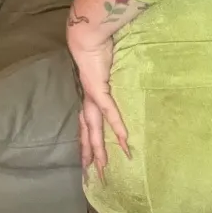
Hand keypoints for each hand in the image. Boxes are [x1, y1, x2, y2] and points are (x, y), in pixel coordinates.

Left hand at [67, 28, 129, 181]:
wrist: (87, 38)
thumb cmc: (96, 50)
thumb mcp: (104, 70)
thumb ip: (110, 81)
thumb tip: (117, 84)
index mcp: (88, 98)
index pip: (86, 125)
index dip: (86, 143)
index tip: (87, 159)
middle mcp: (87, 101)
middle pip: (88, 133)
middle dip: (90, 153)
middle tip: (92, 174)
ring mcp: (92, 98)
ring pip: (96, 129)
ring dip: (100, 148)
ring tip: (105, 166)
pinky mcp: (99, 90)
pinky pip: (110, 112)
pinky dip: (117, 125)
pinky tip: (125, 138)